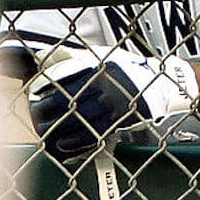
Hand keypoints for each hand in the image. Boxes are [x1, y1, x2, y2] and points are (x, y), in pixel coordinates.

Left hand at [27, 45, 199, 162]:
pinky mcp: (121, 121)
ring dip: (59, 130)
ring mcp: (114, 105)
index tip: (35, 95)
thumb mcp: (105, 56)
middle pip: (69, 102)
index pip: (67, 79)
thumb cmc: (130, 69)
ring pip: (80, 121)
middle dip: (48, 111)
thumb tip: (43, 55)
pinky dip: (77, 142)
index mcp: (101, 68)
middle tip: (36, 116)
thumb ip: (75, 57)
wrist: (164, 84)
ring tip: (46, 134)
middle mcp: (107, 86)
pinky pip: (94, 134)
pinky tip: (64, 145)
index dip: (48, 89)